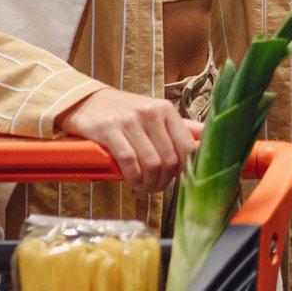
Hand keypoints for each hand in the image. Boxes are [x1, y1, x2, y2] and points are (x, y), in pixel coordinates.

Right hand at [58, 87, 203, 199]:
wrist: (85, 100)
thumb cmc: (123, 111)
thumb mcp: (153, 113)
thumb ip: (178, 127)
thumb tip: (206, 138)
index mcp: (166, 110)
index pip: (188, 146)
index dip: (186, 169)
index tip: (176, 179)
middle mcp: (150, 113)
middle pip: (169, 159)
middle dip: (165, 181)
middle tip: (157, 189)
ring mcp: (129, 120)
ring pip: (151, 163)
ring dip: (150, 184)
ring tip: (144, 189)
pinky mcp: (108, 129)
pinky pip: (129, 161)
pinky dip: (134, 179)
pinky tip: (133, 186)